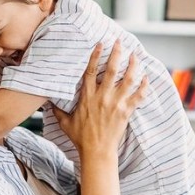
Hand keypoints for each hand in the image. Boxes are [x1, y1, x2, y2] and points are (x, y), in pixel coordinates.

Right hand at [51, 41, 146, 156]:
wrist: (97, 151)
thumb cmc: (81, 138)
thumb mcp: (65, 123)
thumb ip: (58, 111)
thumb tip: (48, 104)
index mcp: (87, 96)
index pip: (91, 71)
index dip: (96, 55)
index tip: (101, 44)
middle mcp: (102, 97)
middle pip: (112, 69)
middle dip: (117, 53)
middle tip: (120, 43)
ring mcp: (116, 103)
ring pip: (128, 79)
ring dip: (133, 66)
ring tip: (136, 56)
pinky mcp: (126, 111)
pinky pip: (138, 96)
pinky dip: (144, 86)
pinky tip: (146, 78)